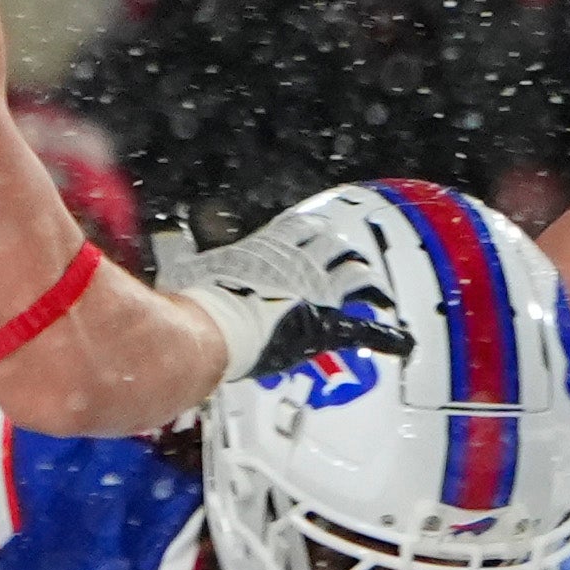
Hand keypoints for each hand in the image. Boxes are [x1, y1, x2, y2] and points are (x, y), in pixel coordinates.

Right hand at [170, 210, 412, 389]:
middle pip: (332, 247)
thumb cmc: (199, 301)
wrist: (214, 327)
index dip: (310, 231)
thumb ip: (194, 268)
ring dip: (363, 281)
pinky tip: (403, 342)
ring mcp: (318, 292)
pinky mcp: (328, 324)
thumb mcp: (193, 272)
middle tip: (347, 263)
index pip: (299, 228)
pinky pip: (365, 328)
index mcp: (270, 247)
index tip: (315, 231)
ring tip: (373, 291)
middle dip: (340, 254)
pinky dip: (386, 336)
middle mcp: (300, 263)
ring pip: (354, 275)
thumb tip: (166, 266)